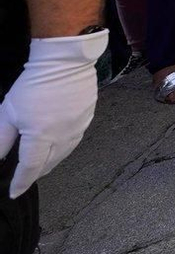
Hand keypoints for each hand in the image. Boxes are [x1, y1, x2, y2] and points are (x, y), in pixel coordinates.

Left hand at [0, 31, 107, 197]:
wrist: (66, 61)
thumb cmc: (34, 85)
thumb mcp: (9, 112)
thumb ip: (2, 139)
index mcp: (41, 136)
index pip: (30, 168)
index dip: (20, 182)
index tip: (13, 192)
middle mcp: (63, 137)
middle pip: (48, 163)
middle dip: (35, 172)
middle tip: (25, 176)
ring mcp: (79, 127)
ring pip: (63, 154)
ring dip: (51, 161)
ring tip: (41, 163)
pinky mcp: (88, 118)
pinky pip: (74, 140)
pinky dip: (63, 147)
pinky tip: (57, 143)